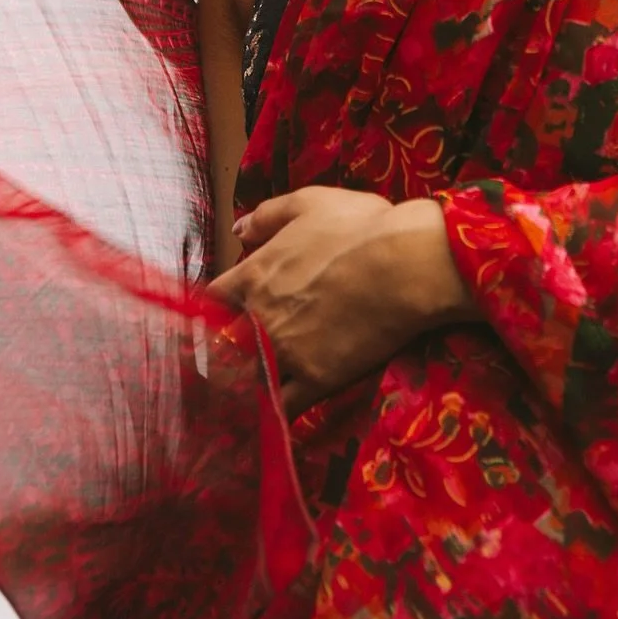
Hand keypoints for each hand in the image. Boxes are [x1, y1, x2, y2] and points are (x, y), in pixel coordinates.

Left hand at [207, 186, 476, 417]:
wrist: (404, 266)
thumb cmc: (360, 227)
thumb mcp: (310, 202)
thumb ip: (268, 215)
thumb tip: (238, 228)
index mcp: (255, 274)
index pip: (213, 299)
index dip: (218, 306)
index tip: (227, 310)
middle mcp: (260, 317)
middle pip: (224, 344)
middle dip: (227, 348)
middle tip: (237, 353)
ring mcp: (285, 353)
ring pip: (247, 378)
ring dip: (246, 382)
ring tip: (250, 388)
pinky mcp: (315, 380)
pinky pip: (283, 407)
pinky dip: (275, 411)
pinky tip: (273, 415)